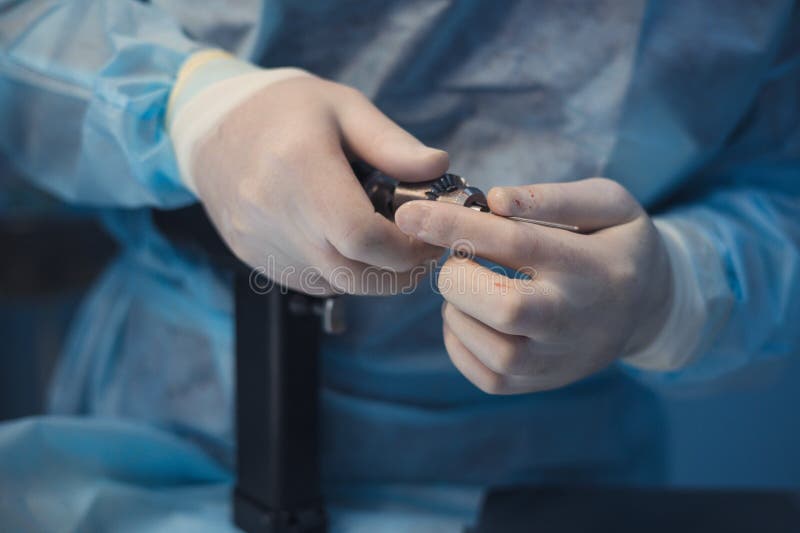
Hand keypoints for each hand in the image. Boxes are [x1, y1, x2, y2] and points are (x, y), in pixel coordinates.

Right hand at [191, 74, 447, 294]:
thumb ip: (393, 143)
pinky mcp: (253, 258)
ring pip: (336, 285)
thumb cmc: (286, 111)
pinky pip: (313, 282)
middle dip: (400, 271)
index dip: (406, 249)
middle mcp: (274, 214)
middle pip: (354, 273)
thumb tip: (439, 168)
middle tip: (422, 248)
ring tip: (388, 241)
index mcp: (300, 168)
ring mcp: (260, 242)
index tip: (429, 237)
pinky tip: (348, 242)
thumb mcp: (344, 107)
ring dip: (374, 274)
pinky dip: (343, 272)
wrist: (211, 126)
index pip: (361, 237)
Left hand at [395, 178, 672, 393]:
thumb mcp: (607, 205)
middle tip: (457, 257)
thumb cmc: (616, 245)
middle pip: (502, 306)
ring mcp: (557, 360)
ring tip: (469, 284)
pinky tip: (470, 314)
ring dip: (458, 309)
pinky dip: (460, 342)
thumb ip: (554, 198)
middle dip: (458, 275)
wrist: (649, 309)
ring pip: (490, 348)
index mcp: (589, 267)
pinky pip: (484, 374)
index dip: (455, 226)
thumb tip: (494, 200)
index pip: (515, 243)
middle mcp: (573, 319)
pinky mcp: (539, 383)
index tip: (409, 213)